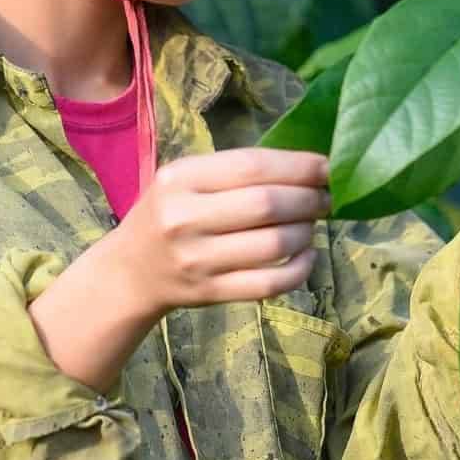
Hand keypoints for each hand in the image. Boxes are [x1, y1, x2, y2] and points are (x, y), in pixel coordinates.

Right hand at [102, 147, 332, 315]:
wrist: (130, 272)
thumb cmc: (167, 214)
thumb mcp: (185, 180)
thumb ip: (235, 171)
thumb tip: (308, 167)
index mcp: (180, 179)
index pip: (252, 166)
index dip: (299, 166)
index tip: (328, 166)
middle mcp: (184, 218)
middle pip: (267, 205)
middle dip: (309, 199)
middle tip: (326, 197)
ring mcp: (197, 260)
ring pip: (274, 245)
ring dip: (306, 232)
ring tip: (312, 223)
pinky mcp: (210, 293)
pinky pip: (269, 283)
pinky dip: (300, 269)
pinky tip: (307, 255)